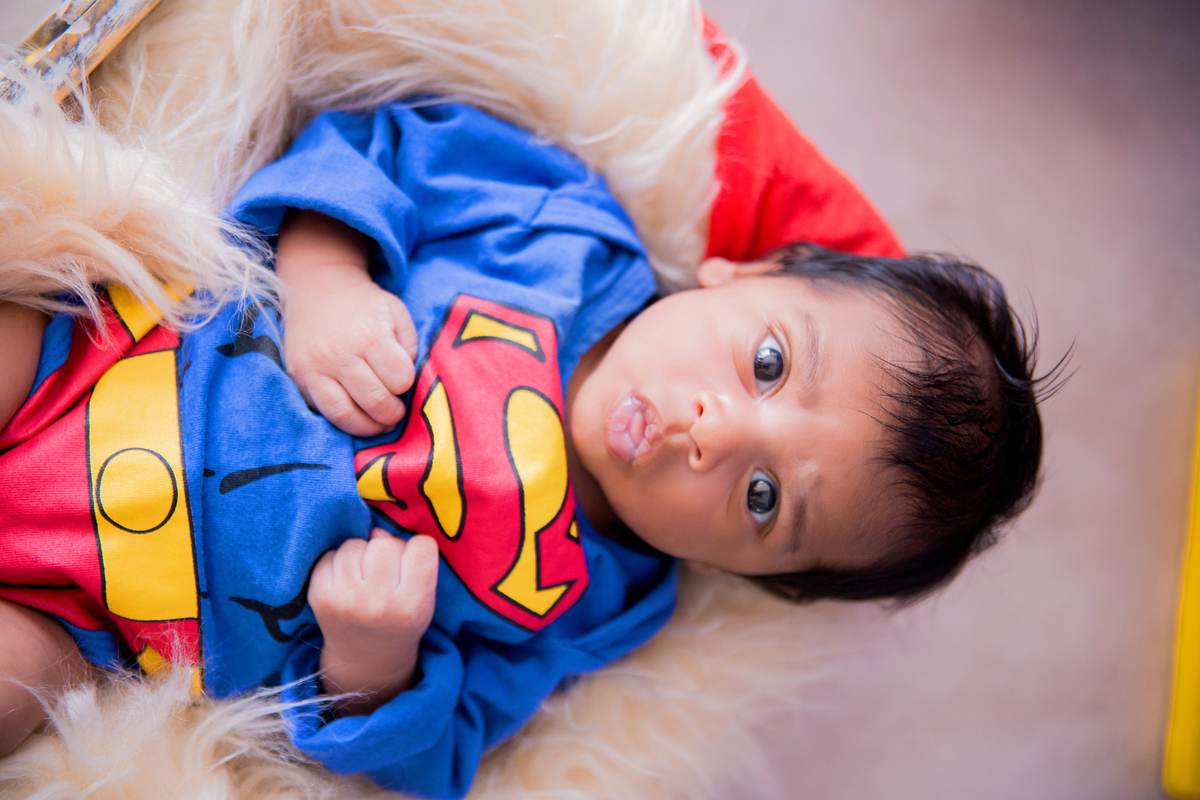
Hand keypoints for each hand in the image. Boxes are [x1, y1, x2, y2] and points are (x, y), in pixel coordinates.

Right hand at [283, 264, 418, 435]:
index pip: (399, 378)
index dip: (406, 384)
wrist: (318, 288)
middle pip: (375, 401)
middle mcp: (340, 354)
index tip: (403, 381)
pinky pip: (323, 412)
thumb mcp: (396, 313)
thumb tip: (406, 382)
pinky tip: (357, 415)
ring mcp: (315, 368)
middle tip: (396, 411)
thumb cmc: (364, 306)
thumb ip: (409, 346)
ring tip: (379, 423)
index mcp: (370, 335)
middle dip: (392, 413)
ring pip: (344, 415)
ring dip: (368, 427)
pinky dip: (343, 422)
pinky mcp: (299, 378)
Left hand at [308, 529, 438, 714]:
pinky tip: (345, 581)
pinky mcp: (319, 595)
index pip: (422, 547)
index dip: (417, 550)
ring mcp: (345, 599)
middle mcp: (378, 603)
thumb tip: (375, 531)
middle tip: (385, 573)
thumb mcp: (423, 598)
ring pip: (355, 545)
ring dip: (360, 554)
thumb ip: (412, 562)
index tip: (413, 565)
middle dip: (386, 551)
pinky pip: (330, 555)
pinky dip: (338, 562)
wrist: (365, 658)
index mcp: (412, 605)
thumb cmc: (400, 620)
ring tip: (364, 577)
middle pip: (384, 544)